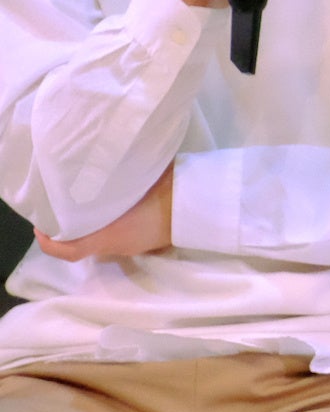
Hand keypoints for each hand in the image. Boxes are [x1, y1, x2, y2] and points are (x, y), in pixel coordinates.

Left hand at [37, 168, 174, 260]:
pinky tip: (122, 204)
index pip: (67, 250)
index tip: (43, 223)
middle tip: (67, 203)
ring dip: (95, 223)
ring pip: (104, 237)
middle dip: (73, 225)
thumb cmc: (165, 194)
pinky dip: (115, 223)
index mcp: (108, 235)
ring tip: (93, 199)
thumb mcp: (134, 178)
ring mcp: (136, 246)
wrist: (204, 208)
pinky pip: (123, 235)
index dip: (49, 241)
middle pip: (84, 241)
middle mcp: (118, 246)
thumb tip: (100, 160)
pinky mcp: (151, 242)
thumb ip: (113, 176)